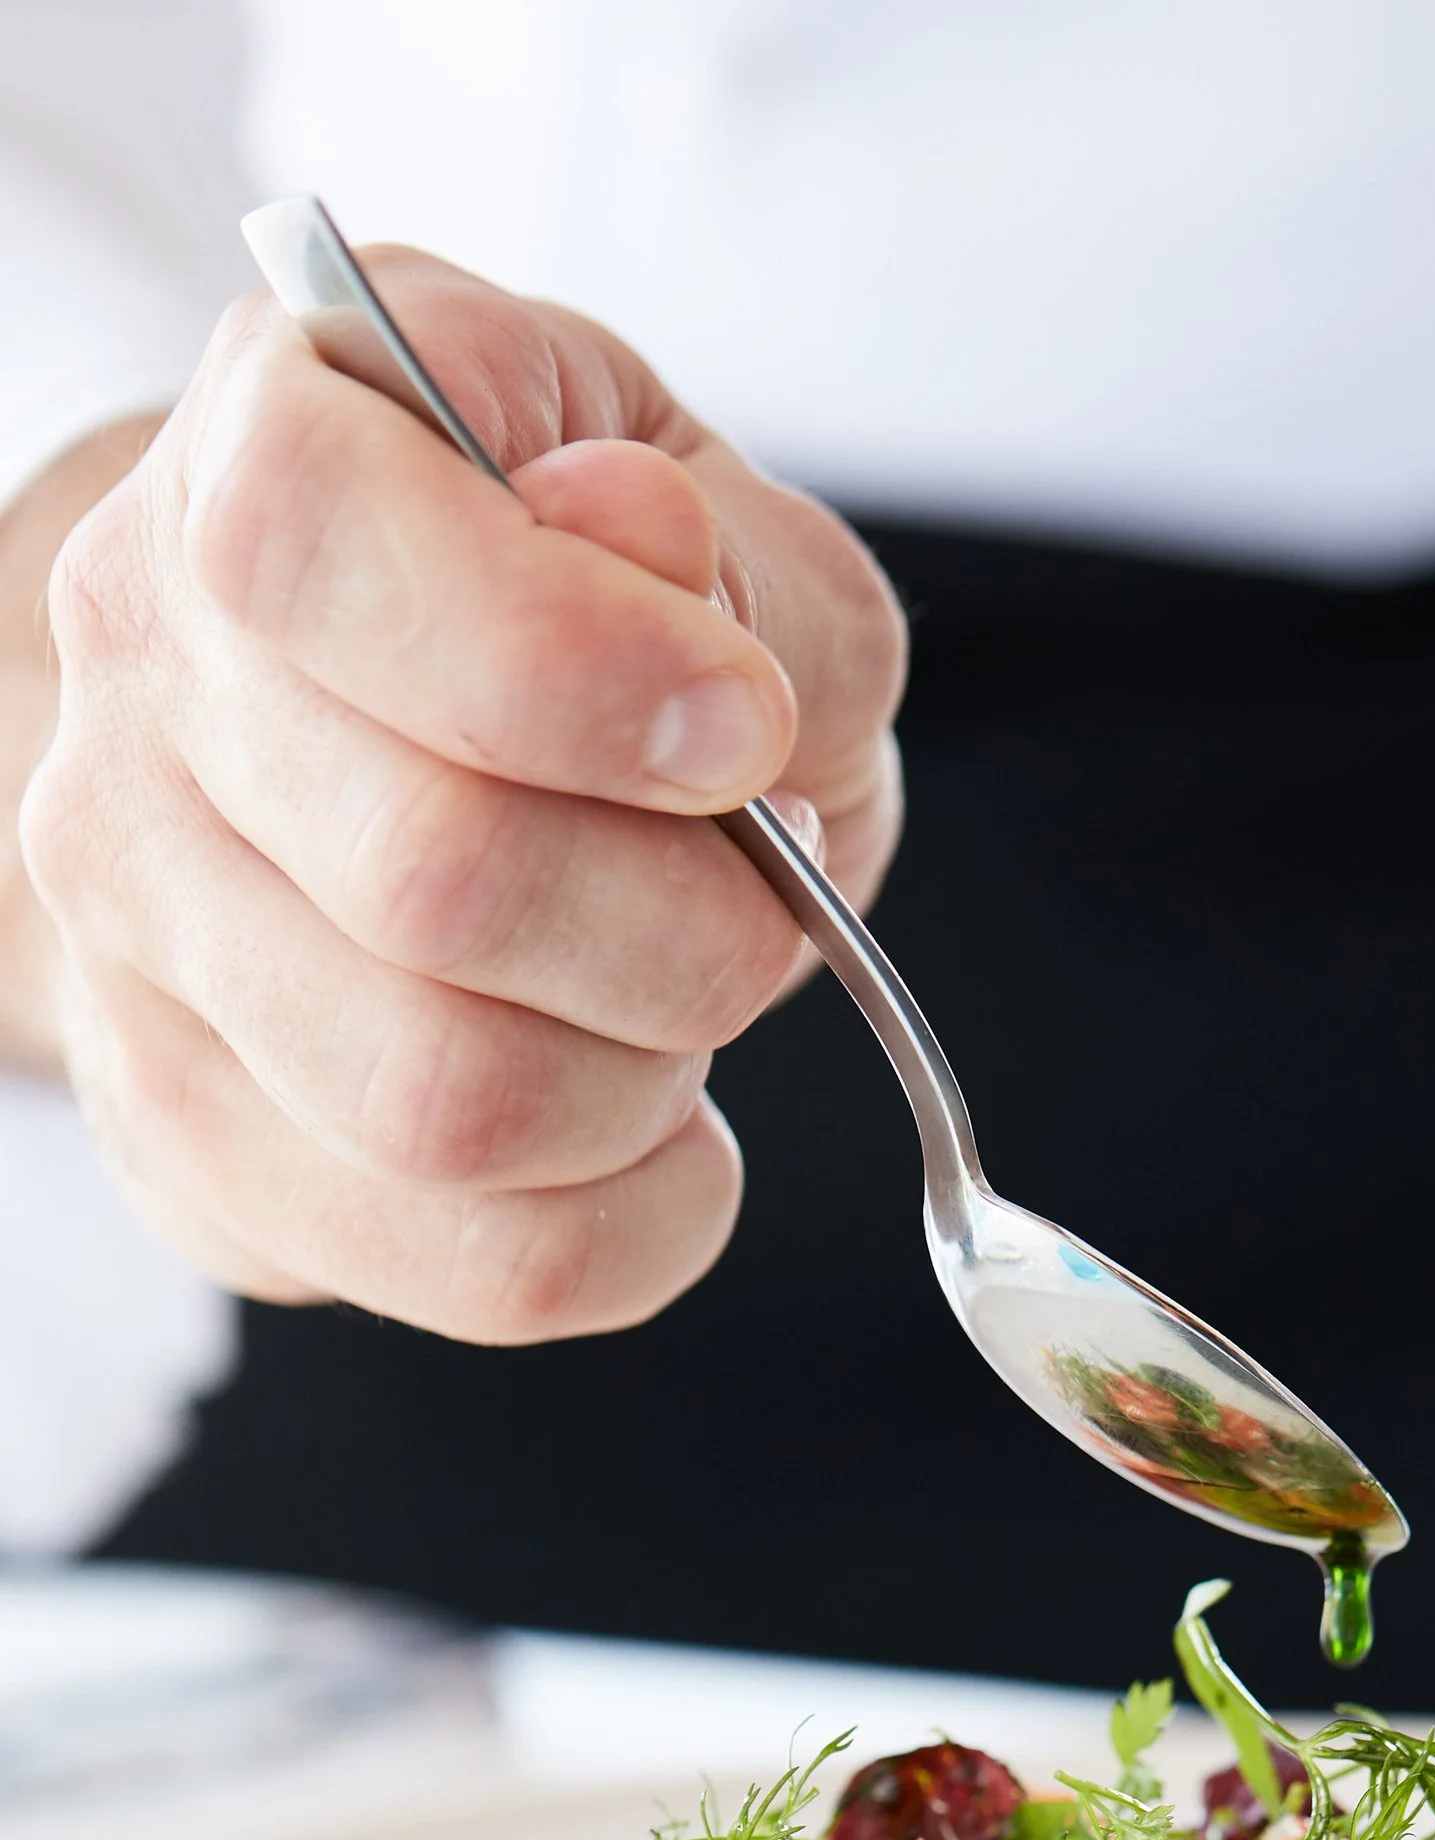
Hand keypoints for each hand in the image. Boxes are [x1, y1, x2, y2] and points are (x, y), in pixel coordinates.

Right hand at [9, 247, 904, 1341]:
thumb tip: (651, 558)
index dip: (569, 662)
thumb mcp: (719, 521)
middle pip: (428, 880)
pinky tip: (661, 1138)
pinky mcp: (191, 1132)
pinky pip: (468, 1264)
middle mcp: (145, 681)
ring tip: (688, 1009)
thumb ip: (730, 554)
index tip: (747, 731)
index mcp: (265, 445)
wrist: (421, 733)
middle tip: (764, 901)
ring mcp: (135, 926)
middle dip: (692, 928)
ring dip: (653, 1083)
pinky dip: (636, 1226)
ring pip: (446, 1107)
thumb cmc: (590, 619)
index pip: (317, 541)